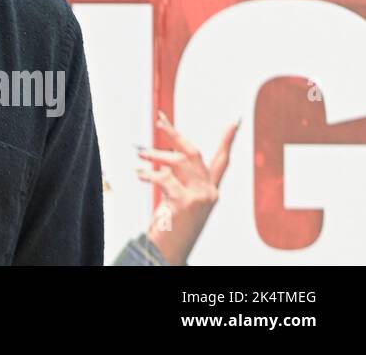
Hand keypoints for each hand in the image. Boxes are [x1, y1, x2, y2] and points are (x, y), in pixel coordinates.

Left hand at [136, 111, 239, 264]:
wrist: (169, 254)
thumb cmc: (170, 228)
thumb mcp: (177, 200)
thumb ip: (178, 180)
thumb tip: (163, 158)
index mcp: (210, 191)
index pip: (222, 161)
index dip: (227, 140)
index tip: (234, 122)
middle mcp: (209, 192)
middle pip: (194, 153)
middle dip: (175, 134)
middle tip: (159, 121)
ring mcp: (200, 197)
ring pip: (178, 161)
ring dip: (156, 154)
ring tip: (140, 155)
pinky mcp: (187, 203)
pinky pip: (164, 177)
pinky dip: (148, 174)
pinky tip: (139, 174)